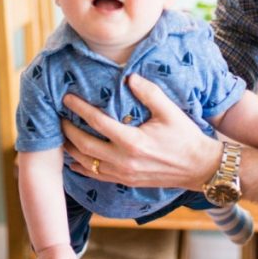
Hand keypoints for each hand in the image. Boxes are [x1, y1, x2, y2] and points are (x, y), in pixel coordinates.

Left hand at [62, 73, 221, 187]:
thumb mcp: (170, 111)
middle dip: (68, 130)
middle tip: (59, 116)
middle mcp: (124, 160)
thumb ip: (149, 93)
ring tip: (60, 136)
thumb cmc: (185, 137)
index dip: (79, 109)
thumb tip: (129, 77)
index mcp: (133, 141)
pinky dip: (81, 167)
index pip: (97, 122)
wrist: (198, 167)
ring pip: (86, 163)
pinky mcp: (125, 181)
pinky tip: (73, 158)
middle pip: (84, 145)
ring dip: (70, 149)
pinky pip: (95, 176)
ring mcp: (123, 174)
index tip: (67, 98)